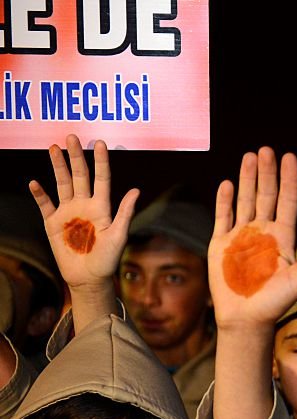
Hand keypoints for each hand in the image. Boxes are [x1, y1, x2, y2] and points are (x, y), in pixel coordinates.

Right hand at [28, 134, 138, 290]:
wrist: (89, 278)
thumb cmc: (108, 259)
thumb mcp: (118, 235)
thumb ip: (124, 212)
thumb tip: (136, 190)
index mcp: (102, 207)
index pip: (102, 179)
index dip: (101, 162)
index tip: (100, 143)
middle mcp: (85, 205)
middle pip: (80, 175)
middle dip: (76, 156)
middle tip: (72, 136)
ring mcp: (68, 212)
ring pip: (62, 183)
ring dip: (58, 166)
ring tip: (53, 148)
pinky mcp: (52, 222)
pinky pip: (44, 204)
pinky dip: (39, 194)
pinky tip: (35, 182)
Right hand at [208, 147, 296, 329]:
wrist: (246, 319)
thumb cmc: (276, 303)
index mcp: (283, 237)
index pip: (288, 200)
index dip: (289, 179)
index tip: (290, 157)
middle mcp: (263, 231)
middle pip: (266, 194)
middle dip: (266, 172)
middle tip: (266, 149)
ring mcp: (241, 235)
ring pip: (245, 200)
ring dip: (247, 178)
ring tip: (249, 156)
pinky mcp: (221, 243)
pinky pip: (223, 216)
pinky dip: (224, 200)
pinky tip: (227, 183)